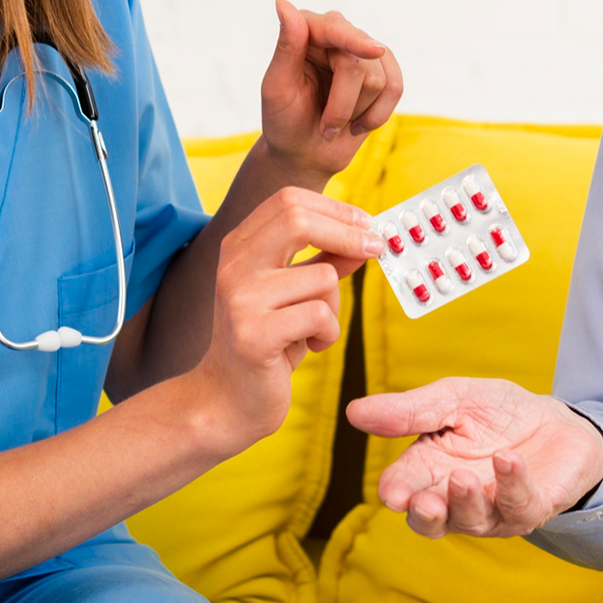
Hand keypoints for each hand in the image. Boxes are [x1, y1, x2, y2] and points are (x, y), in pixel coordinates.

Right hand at [195, 188, 383, 456]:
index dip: (335, 208)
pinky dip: (328, 333)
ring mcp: (239, 300)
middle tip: (377, 249)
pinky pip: (320, 315)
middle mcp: (232, 266)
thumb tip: (364, 236)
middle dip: (348, 232)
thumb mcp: (294, 294)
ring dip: (335, 306)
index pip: (289, 200)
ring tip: (315, 330)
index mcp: (238, 248)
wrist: (225, 401)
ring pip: (322, 277)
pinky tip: (309, 348)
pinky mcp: (253, 336)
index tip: (367, 225)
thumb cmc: (266, 343)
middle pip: (297, 220)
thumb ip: (322, 262)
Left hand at [260, 0, 402, 179]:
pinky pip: (396, 88)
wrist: (304, 152)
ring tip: (335, 124)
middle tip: (324, 129)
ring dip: (356, 113)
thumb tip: (284, 4)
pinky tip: (358, 124)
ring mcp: (362, 52)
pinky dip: (378, 115)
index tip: (374, 52)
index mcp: (306, 31)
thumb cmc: (284, 121)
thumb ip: (286, 47)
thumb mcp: (277, 88)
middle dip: (342, 105)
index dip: (355, 40)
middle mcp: (336, 34)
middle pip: (359, 62)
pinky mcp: (383, 70)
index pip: (335, 29)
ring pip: (379, 80)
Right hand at [346, 378, 602, 538]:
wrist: (554, 420)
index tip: (392, 492)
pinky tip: (507, 459)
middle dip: (426, 514)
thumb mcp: (452, 399)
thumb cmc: (496, 413)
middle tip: (422, 502)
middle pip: (432, 520)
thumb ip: (409, 410)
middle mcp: (456, 498)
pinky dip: (512, 484)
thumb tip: (354, 412)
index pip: (405, 487)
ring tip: (462, 478)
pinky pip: (520, 505)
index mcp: (429, 470)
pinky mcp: (531, 508)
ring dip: (466, 502)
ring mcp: (494, 509)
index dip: (398, 491)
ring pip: (473, 521)